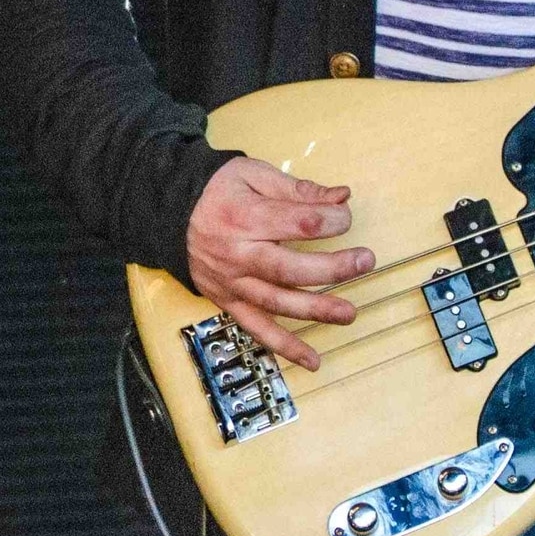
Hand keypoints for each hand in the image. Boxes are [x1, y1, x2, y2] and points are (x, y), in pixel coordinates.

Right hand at [185, 157, 375, 370]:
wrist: (169, 213)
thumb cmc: (216, 191)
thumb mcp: (254, 175)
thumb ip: (299, 190)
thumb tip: (341, 197)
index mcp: (245, 216)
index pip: (299, 223)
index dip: (331, 220)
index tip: (344, 215)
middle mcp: (238, 254)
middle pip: (291, 268)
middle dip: (333, 268)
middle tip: (365, 262)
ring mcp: (232, 282)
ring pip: (277, 303)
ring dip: (316, 310)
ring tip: (348, 313)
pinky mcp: (228, 301)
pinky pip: (256, 328)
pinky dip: (284, 347)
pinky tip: (311, 360)